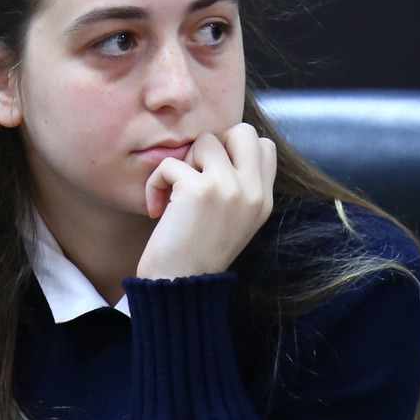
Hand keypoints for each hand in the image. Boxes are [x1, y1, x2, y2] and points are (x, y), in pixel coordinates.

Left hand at [135, 123, 276, 282]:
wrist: (178, 288)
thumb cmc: (196, 256)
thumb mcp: (233, 222)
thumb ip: (237, 188)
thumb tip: (217, 148)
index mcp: (263, 201)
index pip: (264, 146)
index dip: (233, 149)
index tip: (211, 174)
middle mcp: (253, 193)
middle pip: (243, 131)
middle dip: (214, 145)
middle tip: (196, 174)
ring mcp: (229, 189)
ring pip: (206, 140)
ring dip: (183, 162)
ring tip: (174, 193)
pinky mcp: (199, 190)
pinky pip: (171, 163)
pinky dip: (156, 182)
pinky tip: (157, 208)